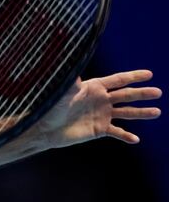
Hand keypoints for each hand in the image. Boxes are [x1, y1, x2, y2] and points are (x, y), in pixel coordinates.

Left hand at [37, 69, 161, 147]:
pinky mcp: (100, 129)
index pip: (118, 80)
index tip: (149, 74)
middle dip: (142, 94)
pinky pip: (117, 132)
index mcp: (94, 87)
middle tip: (158, 93)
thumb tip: (75, 62)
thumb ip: (72, 80)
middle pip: (126, 95)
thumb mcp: (63, 92)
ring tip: (156, 112)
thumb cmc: (51, 107)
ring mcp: (102, 114)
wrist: (45, 128)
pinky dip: (126, 136)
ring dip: (141, 113)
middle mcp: (101, 100)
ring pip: (126, 113)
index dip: (133, 77)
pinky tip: (136, 139)